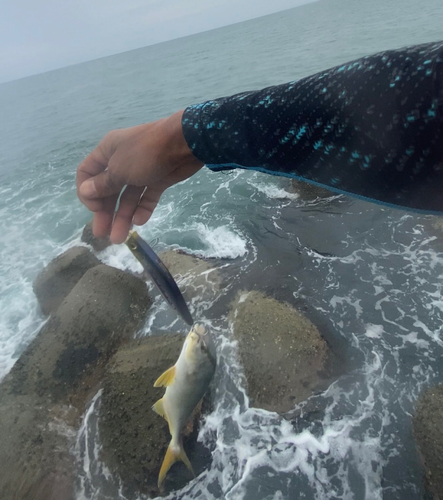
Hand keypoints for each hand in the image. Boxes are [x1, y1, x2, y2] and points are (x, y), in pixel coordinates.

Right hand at [76, 110, 203, 243]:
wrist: (184, 143)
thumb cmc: (145, 152)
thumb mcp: (119, 169)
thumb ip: (103, 184)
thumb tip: (85, 192)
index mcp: (107, 152)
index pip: (88, 173)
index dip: (86, 192)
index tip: (94, 208)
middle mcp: (122, 161)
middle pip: (108, 190)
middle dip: (104, 212)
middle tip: (102, 234)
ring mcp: (141, 171)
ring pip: (128, 197)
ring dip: (122, 217)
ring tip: (119, 239)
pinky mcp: (159, 179)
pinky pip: (147, 197)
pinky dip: (142, 209)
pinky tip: (139, 222)